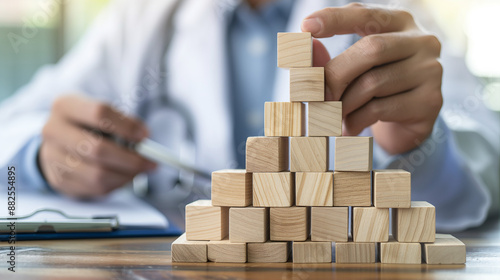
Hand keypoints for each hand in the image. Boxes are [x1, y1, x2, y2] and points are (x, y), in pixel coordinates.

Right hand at [39, 94, 155, 197]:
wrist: (60, 143)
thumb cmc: (89, 126)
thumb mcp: (101, 115)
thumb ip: (122, 124)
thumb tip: (144, 139)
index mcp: (65, 106)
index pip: (99, 112)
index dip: (126, 125)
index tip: (145, 136)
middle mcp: (53, 131)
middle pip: (97, 148)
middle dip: (130, 159)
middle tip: (151, 162)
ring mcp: (52, 158)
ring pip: (97, 174)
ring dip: (126, 175)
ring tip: (139, 170)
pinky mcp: (59, 180)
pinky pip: (95, 188)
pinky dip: (117, 184)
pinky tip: (125, 177)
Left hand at [302, 3, 442, 154]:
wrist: (406, 124)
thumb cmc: (374, 89)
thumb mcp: (353, 70)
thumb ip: (330, 58)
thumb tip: (310, 46)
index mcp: (400, 22)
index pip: (366, 14)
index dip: (336, 19)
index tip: (307, 26)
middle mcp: (422, 41)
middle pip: (371, 49)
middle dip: (337, 74)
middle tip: (319, 96)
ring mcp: (430, 70)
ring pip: (373, 83)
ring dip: (345, 104)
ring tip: (335, 116)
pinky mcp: (430, 101)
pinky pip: (380, 109)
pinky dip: (356, 120)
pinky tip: (350, 126)